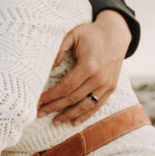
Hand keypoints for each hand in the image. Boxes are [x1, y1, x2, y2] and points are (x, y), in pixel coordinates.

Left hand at [38, 10, 130, 128]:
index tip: (38, 101)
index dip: (51, 96)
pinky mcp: (111, 88)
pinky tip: (74, 122)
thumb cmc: (91, 33)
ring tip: (54, 121)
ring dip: (69, 115)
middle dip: (55, 107)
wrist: (116, 34)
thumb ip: (60, 49)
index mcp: (89, 65)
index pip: (66, 86)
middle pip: (73, 98)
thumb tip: (49, 67)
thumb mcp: (73, 35)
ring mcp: (107, 85)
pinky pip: (97, 105)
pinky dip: (85, 115)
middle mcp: (99, 78)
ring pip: (85, 106)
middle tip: (39, 113)